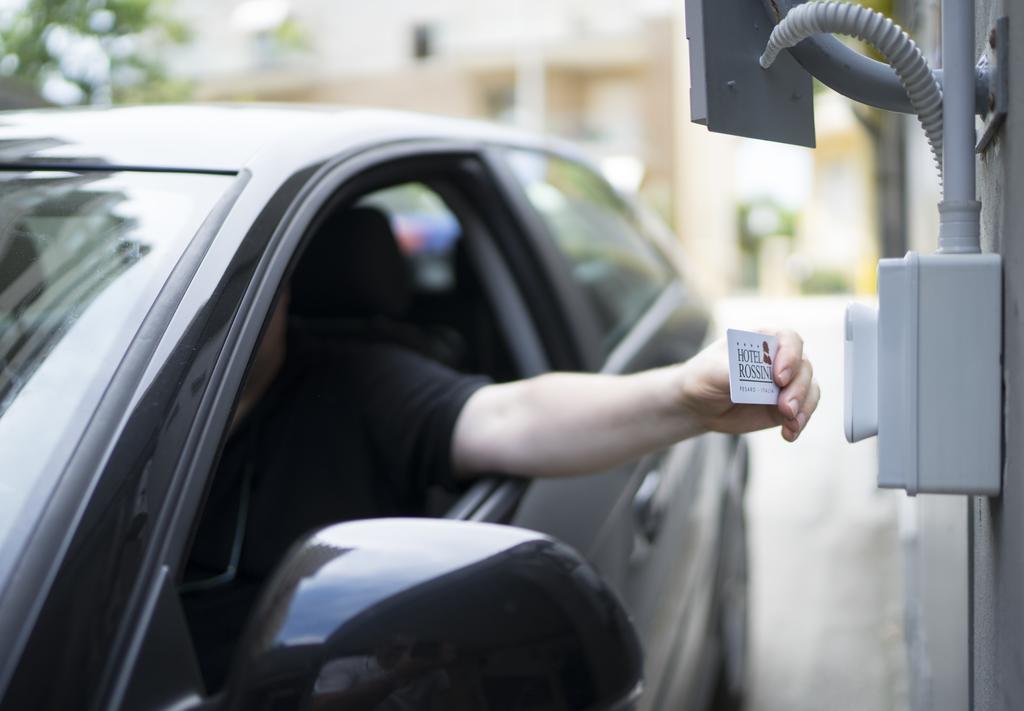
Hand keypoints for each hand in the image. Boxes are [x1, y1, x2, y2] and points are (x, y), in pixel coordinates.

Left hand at [676, 330, 819, 440]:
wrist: (699, 405)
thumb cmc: (704, 378)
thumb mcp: (712, 372)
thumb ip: (736, 371)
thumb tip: (759, 375)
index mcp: (762, 340)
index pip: (788, 339)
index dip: (790, 355)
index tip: (779, 377)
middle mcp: (780, 358)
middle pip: (804, 367)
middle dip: (798, 389)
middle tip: (785, 408)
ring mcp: (786, 382)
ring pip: (809, 389)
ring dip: (804, 407)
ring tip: (790, 422)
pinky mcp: (786, 405)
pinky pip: (803, 411)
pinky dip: (799, 423)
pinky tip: (789, 434)